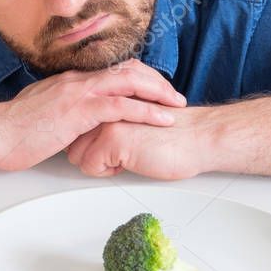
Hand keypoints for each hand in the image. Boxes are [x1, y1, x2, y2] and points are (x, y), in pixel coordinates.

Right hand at [0, 59, 186, 170]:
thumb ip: (61, 109)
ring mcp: (78, 93)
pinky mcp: (79, 111)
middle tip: (174, 96)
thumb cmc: (13, 130)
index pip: (113, 70)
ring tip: (176, 105)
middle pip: (128, 69)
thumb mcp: (41, 112)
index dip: (139, 77)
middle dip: (156, 81)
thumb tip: (72, 118)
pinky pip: (122, 106)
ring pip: (130, 82)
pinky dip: (147, 111)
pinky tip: (162, 118)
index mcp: (70, 80)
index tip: (156, 90)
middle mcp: (78, 81)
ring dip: (158, 93)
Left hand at [65, 107, 218, 179]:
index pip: (77, 127)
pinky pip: (90, 166)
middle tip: (120, 154)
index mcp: (109, 98)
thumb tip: (93, 139)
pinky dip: (107, 172)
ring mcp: (106, 120)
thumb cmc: (173, 134)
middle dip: (92, 156)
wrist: (198, 137)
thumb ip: (113, 121)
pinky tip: (130, 161)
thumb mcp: (135, 121)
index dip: (92, 144)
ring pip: (76, 154)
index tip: (113, 148)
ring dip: (99, 164)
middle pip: (72, 142)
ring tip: (125, 157)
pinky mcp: (112, 137)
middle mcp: (103, 104)